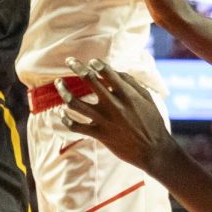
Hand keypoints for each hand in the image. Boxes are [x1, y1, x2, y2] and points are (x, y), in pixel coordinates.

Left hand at [57, 58, 175, 175]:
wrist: (153, 151)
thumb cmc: (152, 122)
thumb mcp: (147, 98)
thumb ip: (131, 83)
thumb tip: (114, 71)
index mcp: (127, 94)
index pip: (106, 72)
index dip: (96, 63)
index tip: (92, 61)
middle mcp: (113, 105)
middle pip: (89, 80)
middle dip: (77, 67)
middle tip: (69, 60)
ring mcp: (104, 120)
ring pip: (75, 102)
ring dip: (64, 90)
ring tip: (59, 83)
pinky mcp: (99, 135)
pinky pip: (75, 126)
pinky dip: (65, 119)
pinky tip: (61, 112)